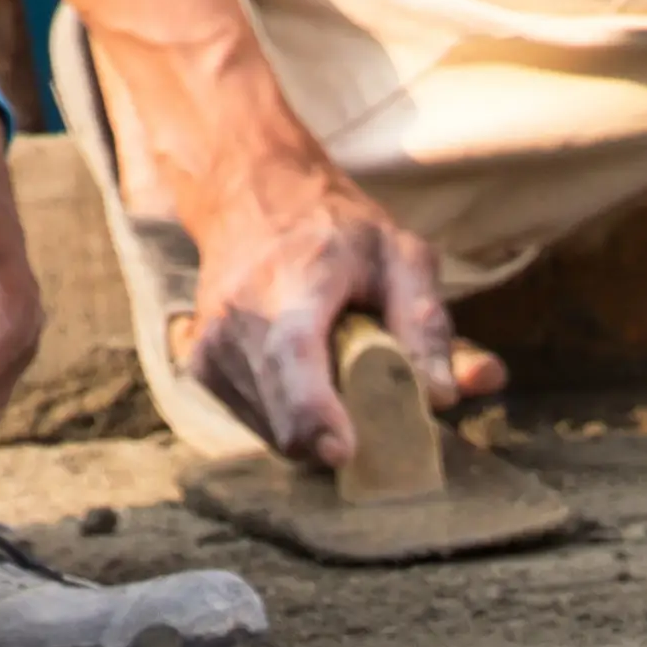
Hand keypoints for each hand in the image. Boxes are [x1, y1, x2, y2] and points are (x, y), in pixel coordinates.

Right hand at [178, 142, 505, 468]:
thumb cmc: (334, 227)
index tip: (343, 452)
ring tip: (336, 371)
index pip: (292, 360)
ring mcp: (209, 350)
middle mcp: (236, 322)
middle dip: (340, 434)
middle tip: (378, 411)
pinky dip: (294, 417)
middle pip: (286, 418)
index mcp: (288, 286)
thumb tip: (446, 398)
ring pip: (276, 433)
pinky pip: (260, 425)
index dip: (315, 415)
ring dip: (318, 426)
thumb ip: (429, 326)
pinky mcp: (201, 370)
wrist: (248, 194)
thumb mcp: (401, 256)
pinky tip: (307, 374)